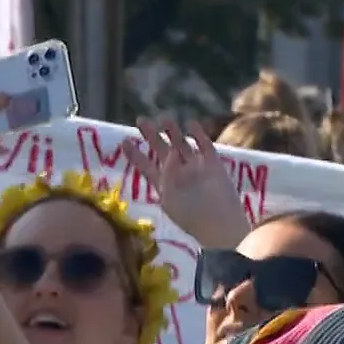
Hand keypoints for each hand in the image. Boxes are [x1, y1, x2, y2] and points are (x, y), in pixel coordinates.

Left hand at [121, 118, 251, 243]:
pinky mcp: (213, 165)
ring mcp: (196, 168)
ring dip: (173, 132)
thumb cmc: (191, 216)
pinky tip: (192, 124)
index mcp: (164, 185)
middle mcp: (178, 174)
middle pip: (162, 150)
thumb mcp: (170, 198)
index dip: (135, 155)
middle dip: (152, 136)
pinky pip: (205, 146)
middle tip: (140, 120)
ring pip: (183, 145)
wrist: (219, 225)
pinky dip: (199, 135)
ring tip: (165, 118)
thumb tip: (167, 155)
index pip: (146, 166)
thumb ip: (165, 176)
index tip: (124, 141)